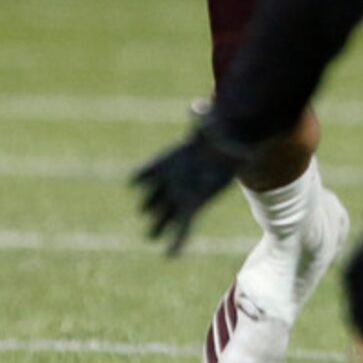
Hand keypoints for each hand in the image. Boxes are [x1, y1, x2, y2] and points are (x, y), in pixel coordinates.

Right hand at [131, 121, 245, 254]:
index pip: (146, 173)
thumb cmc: (217, 132)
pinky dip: (176, 243)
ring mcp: (179, 195)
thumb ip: (200, 119)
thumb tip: (198, 107)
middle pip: (151, 200)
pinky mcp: (193, 206)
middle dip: (150, 208)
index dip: (141, 177)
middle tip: (147, 216)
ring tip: (153, 236)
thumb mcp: (208, 124)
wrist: (228, 144)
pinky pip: (182, 229)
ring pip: (162, 217)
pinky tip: (170, 255)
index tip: (134, 181)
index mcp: (167, 161)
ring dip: (158, 228)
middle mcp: (170, 180)